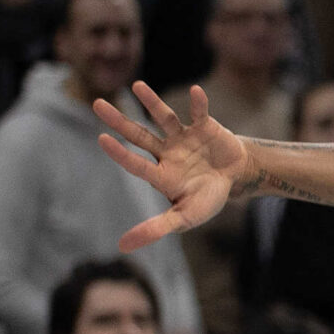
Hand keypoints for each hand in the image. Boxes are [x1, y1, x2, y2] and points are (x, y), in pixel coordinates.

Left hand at [93, 84, 256, 251]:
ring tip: (137, 86)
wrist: (236, 176)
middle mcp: (166, 151)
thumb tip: (122, 247)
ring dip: (152, 102)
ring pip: (164, 118)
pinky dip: (199, 103)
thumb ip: (155, 229)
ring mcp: (183, 137)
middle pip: (139, 135)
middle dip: (119, 120)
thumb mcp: (184, 218)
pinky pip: (200, 113)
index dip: (121, 153)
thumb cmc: (208, 197)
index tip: (101, 138)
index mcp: (160, 173)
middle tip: (97, 104)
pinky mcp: (203, 126)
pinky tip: (196, 92)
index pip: (136, 163)